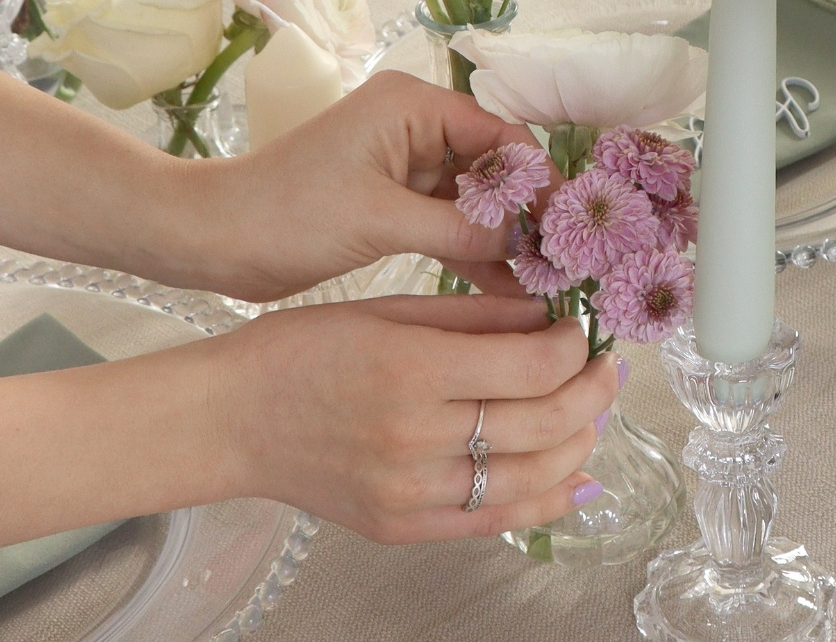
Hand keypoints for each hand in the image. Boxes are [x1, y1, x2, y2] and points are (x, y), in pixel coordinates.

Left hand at [196, 71, 555, 301]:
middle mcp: (416, 127)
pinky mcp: (394, 202)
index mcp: (413, 106)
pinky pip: (451, 224)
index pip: (501, 135)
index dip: (539, 180)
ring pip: (477, 200)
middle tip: (566, 260)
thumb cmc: (287, 213)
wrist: (213, 238)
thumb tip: (528, 241)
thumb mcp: (382, 220)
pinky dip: (476, 253)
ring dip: (506, 238)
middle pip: (495, 166)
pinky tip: (509, 289)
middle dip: (528, 212)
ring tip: (546, 281)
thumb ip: (461, 229)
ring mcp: (406, 166)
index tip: (570, 226)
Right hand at [214, 294, 619, 543]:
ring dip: (581, 441)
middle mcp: (418, 435)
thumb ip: (477, 315)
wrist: (229, 420)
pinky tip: (577, 477)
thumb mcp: (390, 308)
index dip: (577, 347)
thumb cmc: (303, 350)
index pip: (535, 366)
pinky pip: (497, 520)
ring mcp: (412, 491)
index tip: (581, 331)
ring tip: (590, 413)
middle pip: (547, 421)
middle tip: (606, 367)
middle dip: (594, 390)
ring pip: (534, 474)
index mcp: (413, 368)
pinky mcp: (405, 527)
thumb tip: (550, 319)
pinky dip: (548, 501)